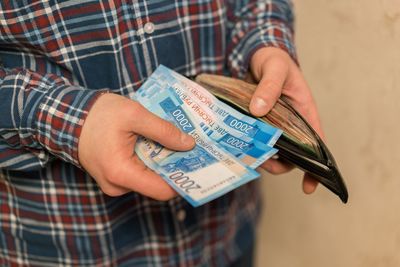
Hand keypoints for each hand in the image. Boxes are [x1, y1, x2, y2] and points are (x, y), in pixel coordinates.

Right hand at [78, 93, 194, 199]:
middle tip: (193, 151)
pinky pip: (139, 174)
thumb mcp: (134, 114)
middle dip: (176, 167)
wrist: (67, 117)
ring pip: (149, 179)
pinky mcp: (114, 177)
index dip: (184, 180)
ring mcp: (114, 183)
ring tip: (178, 144)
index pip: (162, 190)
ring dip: (163, 162)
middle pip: (157, 184)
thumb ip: (163, 130)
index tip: (200, 166)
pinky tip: (159, 145)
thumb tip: (189, 144)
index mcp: (121, 173)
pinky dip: (151, 161)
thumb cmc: (98, 114)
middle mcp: (117, 185)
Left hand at [249, 47, 323, 193]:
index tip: (309, 187)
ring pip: (271, 149)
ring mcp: (272, 125)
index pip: (316, 145)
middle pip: (292, 154)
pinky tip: (236, 146)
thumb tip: (258, 110)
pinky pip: (254, 139)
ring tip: (246, 155)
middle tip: (261, 162)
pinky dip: (248, 145)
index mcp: (304, 113)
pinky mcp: (256, 123)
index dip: (315, 168)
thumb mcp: (275, 68)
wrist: (256, 55)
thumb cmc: (274, 60)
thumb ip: (269, 86)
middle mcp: (290, 124)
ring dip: (261, 156)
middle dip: (280, 164)